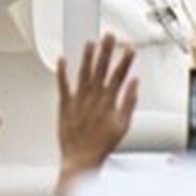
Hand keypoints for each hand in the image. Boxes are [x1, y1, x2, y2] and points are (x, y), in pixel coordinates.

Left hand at [56, 34, 138, 184]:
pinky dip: (62, 72)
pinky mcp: (65, 105)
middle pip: (101, 70)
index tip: (129, 48)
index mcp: (108, 102)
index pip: (118, 76)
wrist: (81, 159)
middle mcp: (93, 98)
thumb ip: (129, 103)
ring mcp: (78, 100)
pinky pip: (62, 86)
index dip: (124, 61)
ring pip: (84, 74)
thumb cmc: (102, 145)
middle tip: (109, 36)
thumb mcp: (123, 125)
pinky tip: (62, 60)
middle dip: (106, 51)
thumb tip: (134, 84)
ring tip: (90, 42)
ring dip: (87, 57)